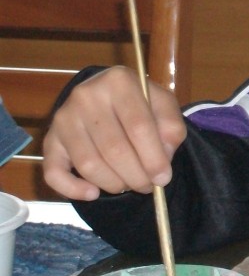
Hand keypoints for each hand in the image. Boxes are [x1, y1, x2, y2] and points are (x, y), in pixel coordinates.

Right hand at [42, 66, 186, 199]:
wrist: (107, 95)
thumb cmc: (140, 102)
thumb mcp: (164, 106)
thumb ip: (171, 128)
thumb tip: (162, 158)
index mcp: (119, 82)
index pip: (139, 127)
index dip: (153, 158)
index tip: (163, 178)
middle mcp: (86, 95)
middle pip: (114, 149)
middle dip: (136, 176)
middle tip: (148, 186)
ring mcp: (64, 118)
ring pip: (89, 163)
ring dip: (113, 183)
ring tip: (129, 184)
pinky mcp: (50, 139)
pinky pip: (54, 173)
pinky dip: (72, 189)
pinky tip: (93, 193)